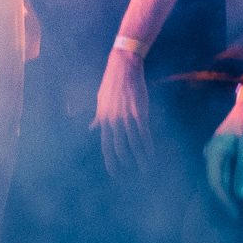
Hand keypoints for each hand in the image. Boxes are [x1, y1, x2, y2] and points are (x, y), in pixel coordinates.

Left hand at [96, 49, 156, 175]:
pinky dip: (148, 146)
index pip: (105, 145)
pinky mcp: (139, 112)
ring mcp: (126, 117)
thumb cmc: (111, 84)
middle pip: (119, 148)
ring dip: (140, 158)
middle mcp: (114, 120)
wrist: (123, 67)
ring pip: (133, 143)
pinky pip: (144, 134)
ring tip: (145, 169)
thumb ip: (98, 118)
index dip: (110, 161)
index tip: (114, 174)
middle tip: (133, 175)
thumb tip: (90, 129)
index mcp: (104, 119)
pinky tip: (151, 155)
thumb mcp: (100, 101)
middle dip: (126, 163)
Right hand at [205, 98, 242, 210]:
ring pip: (222, 178)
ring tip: (238, 209)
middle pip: (217, 181)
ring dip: (229, 192)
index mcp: (214, 152)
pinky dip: (234, 182)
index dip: (224, 200)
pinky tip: (240, 191)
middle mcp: (212, 153)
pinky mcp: (226, 152)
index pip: (216, 182)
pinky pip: (228, 172)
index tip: (234, 215)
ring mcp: (218, 153)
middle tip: (236, 217)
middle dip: (225, 199)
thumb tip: (239, 194)